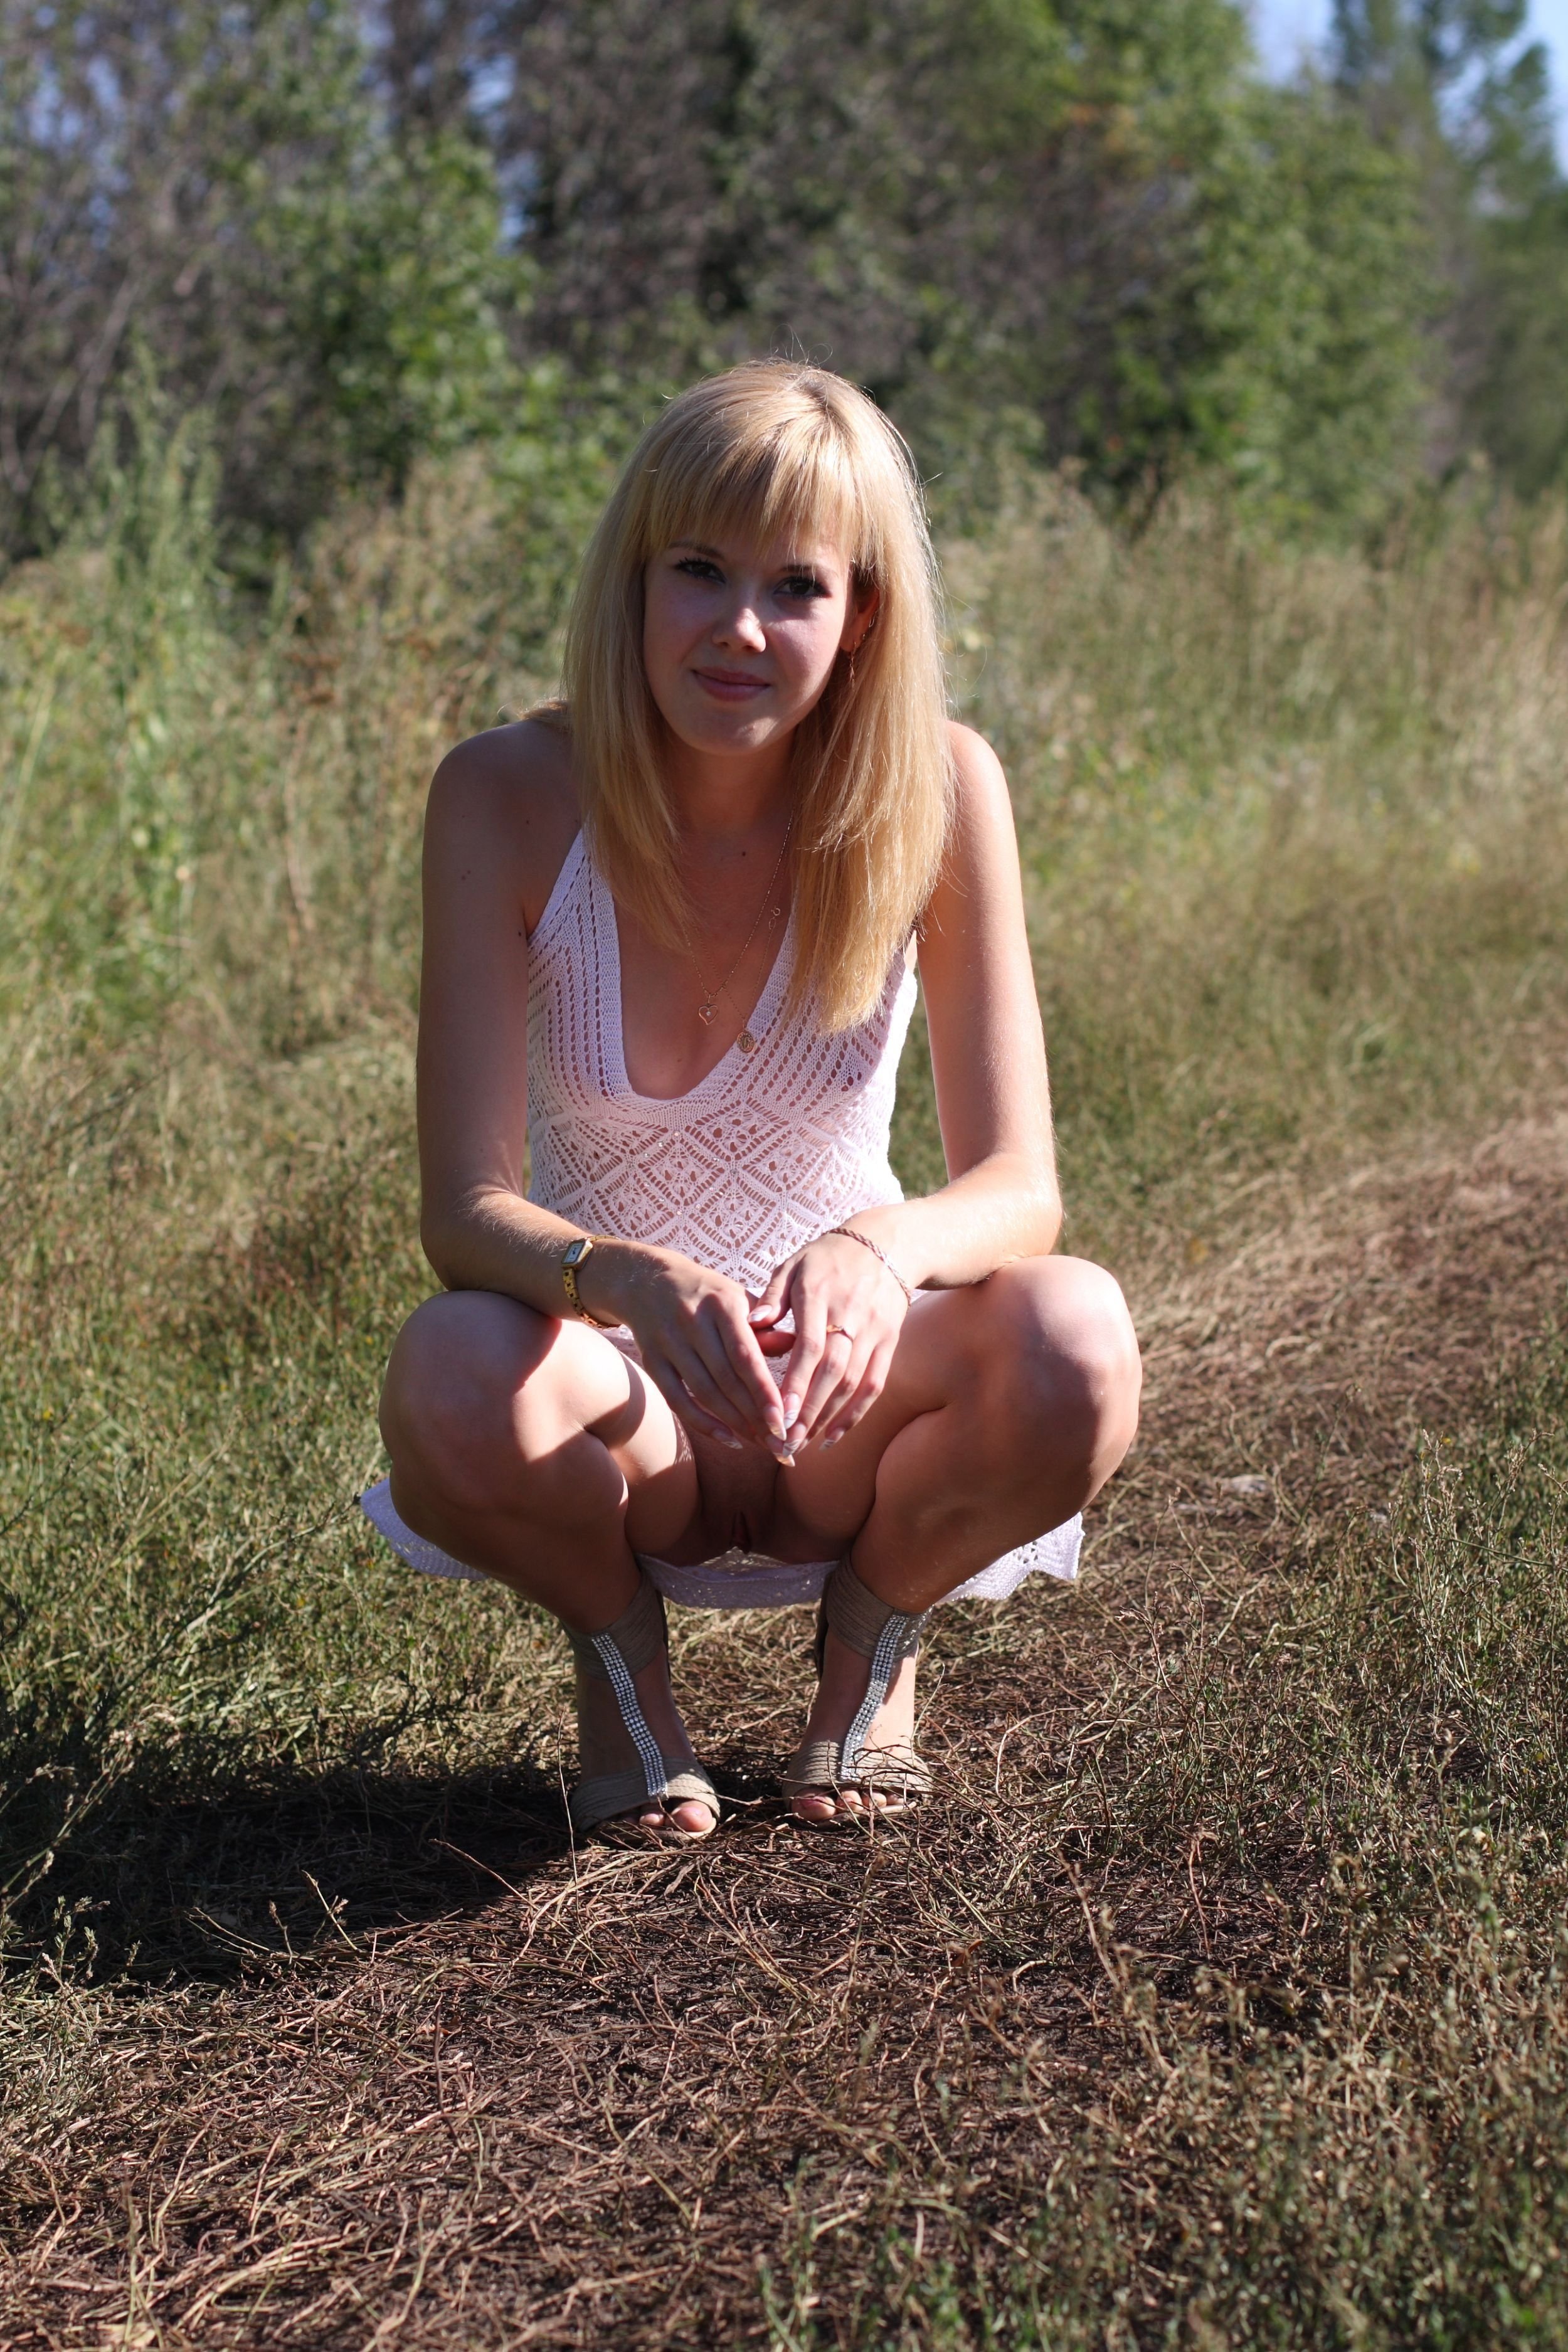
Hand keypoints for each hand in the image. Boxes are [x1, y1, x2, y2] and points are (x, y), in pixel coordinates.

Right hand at [583, 1241, 791, 1457]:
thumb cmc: (709, 1295)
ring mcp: (668, 1342)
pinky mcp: (651, 1360)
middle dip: (755, 1416)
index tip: (784, 1420)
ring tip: (761, 1443)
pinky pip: (677, 1399)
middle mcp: (692, 1321)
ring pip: (704, 1392)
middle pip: (726, 1379)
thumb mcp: (740, 1299)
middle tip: (780, 1443)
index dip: (764, 1391)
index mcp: (722, 1303)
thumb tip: (797, 1353)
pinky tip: (728, 1440)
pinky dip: (702, 1423)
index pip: (746, 1355)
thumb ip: (767, 1328)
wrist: (649, 1280)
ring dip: (735, 1423)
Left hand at [747, 1232, 910, 1454]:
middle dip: (809, 1409)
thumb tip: (751, 1323)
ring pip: (853, 1382)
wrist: (887, 1245)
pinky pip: (875, 1384)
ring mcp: (873, 1330)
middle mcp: (850, 1315)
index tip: (778, 1412)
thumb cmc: (827, 1258)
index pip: (810, 1345)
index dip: (795, 1381)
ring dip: (828, 1417)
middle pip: (833, 1371)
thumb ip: (772, 1296)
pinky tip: (834, 1436)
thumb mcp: (794, 1264)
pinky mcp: (889, 1342)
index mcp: (820, 1294)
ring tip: (802, 1443)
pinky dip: (856, 1413)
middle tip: (785, 1441)